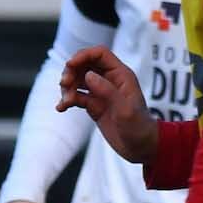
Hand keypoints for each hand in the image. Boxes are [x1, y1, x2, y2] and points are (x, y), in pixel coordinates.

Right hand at [58, 46, 156, 163]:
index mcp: (121, 75)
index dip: (83, 55)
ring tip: (65, 101)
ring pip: (78, 79)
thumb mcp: (125, 110)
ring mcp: (101, 92)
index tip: (69, 65)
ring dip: (67, 86)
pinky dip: (67, 99)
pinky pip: (77, 96)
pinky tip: (61, 108)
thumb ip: (107, 91)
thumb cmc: (139, 128)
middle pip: (85, 64)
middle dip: (71, 71)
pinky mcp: (94, 105)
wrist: (141, 148)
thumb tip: (88, 76)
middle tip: (65, 85)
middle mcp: (110, 80)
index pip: (99, 54)